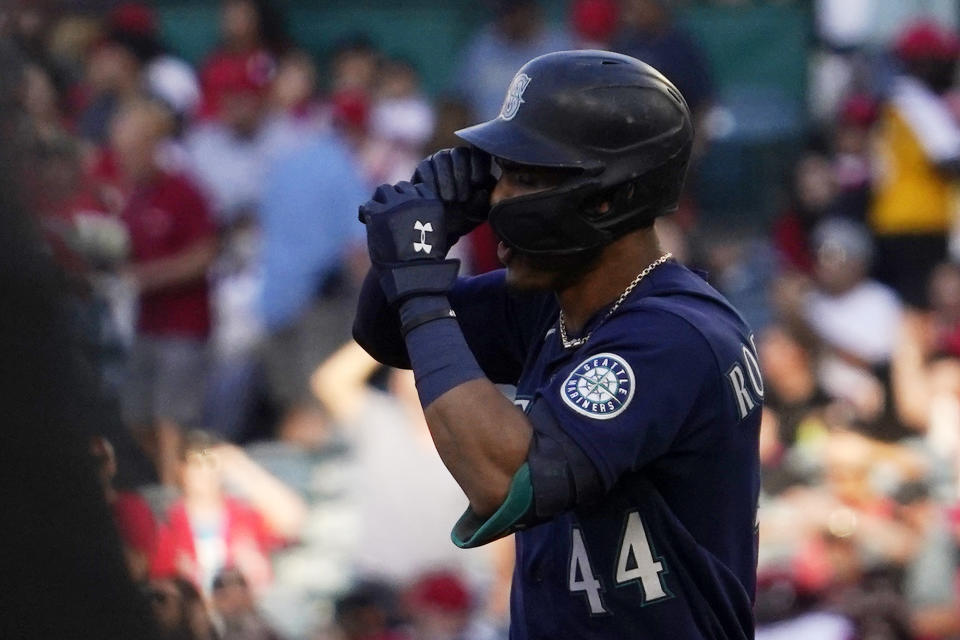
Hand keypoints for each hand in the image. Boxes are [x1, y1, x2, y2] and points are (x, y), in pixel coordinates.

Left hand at [359, 181, 459, 303]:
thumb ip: (435, 225)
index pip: (420, 188)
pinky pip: (369, 204)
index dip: (413, 198)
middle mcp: (415, 201)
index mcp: (433, 204)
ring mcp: (396, 206)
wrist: (413, 275)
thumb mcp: (440, 240)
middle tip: (390, 212)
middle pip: (402, 187)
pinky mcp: (379, 215)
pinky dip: (366, 211)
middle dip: (396, 197)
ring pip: (384, 190)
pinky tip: (366, 220)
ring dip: (381, 200)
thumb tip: (445, 228)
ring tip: (379, 214)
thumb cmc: (428, 263)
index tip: (408, 210)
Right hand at [412, 146, 494, 243]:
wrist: (442, 221)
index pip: (478, 153)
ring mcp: (438, 159)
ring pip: (442, 158)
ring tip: (450, 199)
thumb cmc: (465, 213)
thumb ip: (480, 202)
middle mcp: (456, 156)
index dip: (478, 166)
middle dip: (462, 175)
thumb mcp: (476, 211)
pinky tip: (436, 197)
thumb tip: (482, 192)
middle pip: (459, 153)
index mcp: (475, 162)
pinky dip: (431, 182)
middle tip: (463, 198)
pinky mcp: (423, 167)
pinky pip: (426, 168)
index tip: (477, 183)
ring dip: (446, 180)